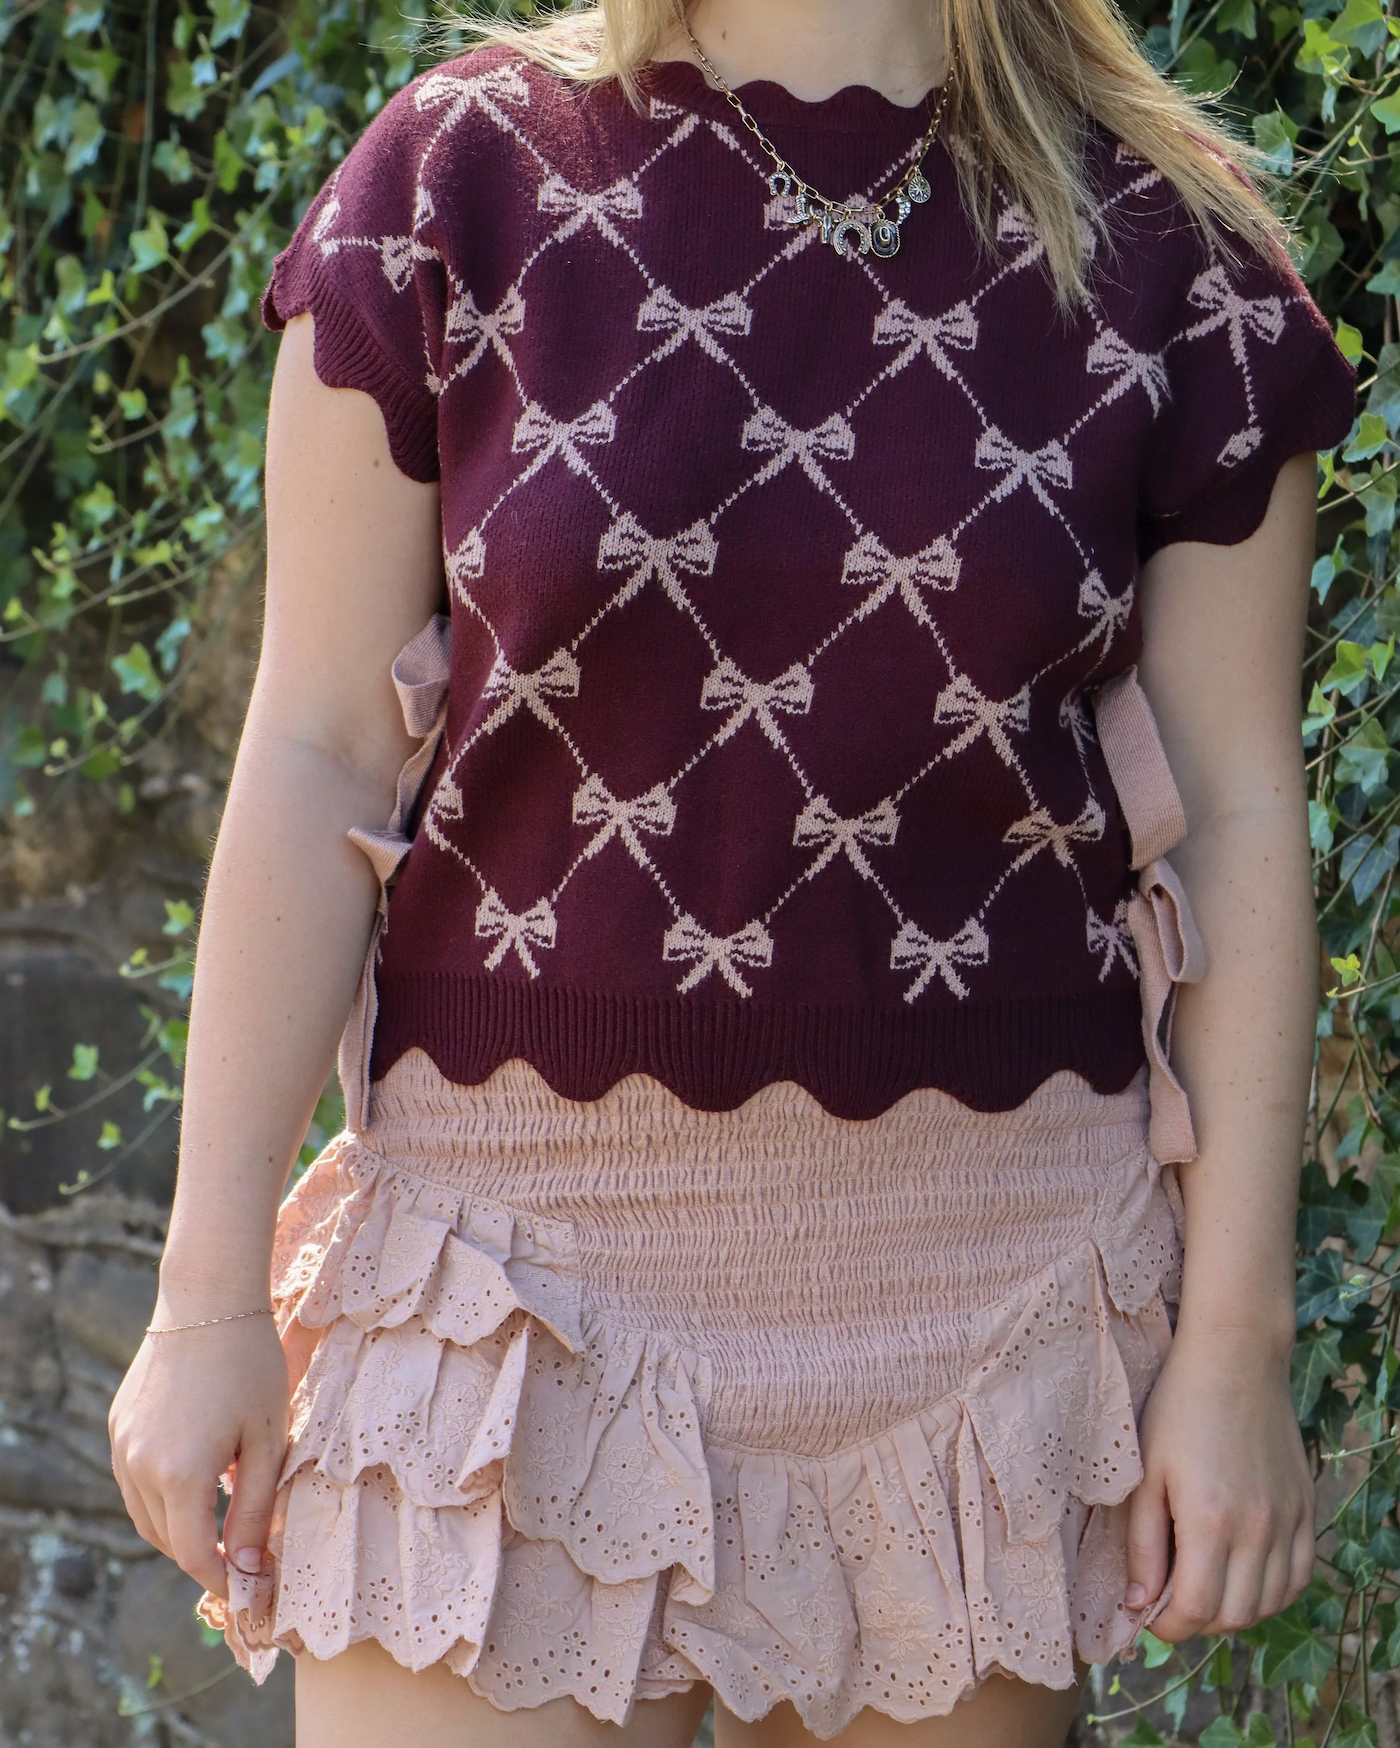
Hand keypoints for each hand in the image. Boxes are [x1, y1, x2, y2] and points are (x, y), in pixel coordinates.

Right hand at [108, 1312, 289, 1598]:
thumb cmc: (250, 1365)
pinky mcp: (118, 1426)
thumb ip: (254, 1508)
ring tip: (221, 1518)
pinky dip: (162, 1494)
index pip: (192, 1554)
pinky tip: (198, 1475)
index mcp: (179, 1474)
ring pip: (145, 1514)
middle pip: (165, 1540)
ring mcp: (122, 1446)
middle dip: (201, 1555)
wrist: (209, 1301)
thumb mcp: (268, 1439)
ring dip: (179, 1527)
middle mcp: (139, 1466)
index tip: (249, 1587)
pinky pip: (135, 1480)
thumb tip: (248, 1566)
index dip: (221, 1578)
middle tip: (241, 1555)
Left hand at [1125, 1328, 1314, 1639]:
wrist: (1235, 1359)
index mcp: (1211, 1520)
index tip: (1147, 1613)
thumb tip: (1139, 1603)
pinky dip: (1271, 1590)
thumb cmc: (1178, 1409)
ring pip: (1269, 1603)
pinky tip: (1244, 1573)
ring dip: (1234, 1609)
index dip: (1168, 1626)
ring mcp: (1289, 1521)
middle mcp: (1258, 1530)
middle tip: (1170, 1597)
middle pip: (1234, 1616)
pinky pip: (1299, 1577)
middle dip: (1197, 1621)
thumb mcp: (1146, 1473)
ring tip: (1203, 1583)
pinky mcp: (1306, 1509)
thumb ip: (1144, 1544)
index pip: (1197, 1611)